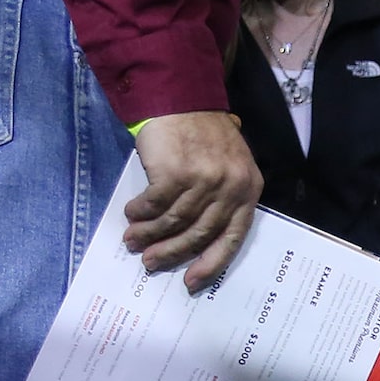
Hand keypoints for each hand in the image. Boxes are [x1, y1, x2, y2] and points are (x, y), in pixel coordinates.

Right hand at [123, 111, 261, 291]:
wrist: (181, 99)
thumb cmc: (202, 136)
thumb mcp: (227, 166)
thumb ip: (220, 199)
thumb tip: (191, 242)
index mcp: (248, 189)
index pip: (233, 237)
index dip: (211, 263)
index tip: (191, 282)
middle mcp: (230, 186)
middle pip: (200, 233)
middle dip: (172, 252)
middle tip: (150, 262)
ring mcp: (204, 179)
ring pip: (174, 221)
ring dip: (148, 234)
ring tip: (132, 240)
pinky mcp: (176, 172)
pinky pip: (154, 204)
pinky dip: (140, 212)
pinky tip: (131, 213)